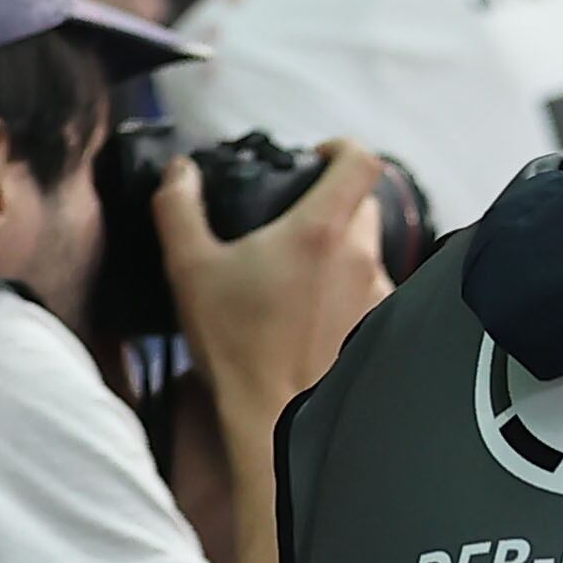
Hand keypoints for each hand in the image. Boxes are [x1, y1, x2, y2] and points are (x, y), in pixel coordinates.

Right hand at [157, 139, 394, 562]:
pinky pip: (370, 287)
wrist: (275, 416)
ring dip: (339, 247)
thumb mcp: (189, 267)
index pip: (362, 161)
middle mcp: (362, 256)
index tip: (315, 155)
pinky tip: (312, 307)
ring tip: (295, 268)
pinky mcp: (382, 323)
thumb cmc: (234, 343)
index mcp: (321, 231)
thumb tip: (181, 171)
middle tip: (292, 214)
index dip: (341, 147)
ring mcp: (379, 291)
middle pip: (363, 203)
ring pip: (368, 248)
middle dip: (332, 199)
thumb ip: (179, 208)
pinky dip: (347, 285)